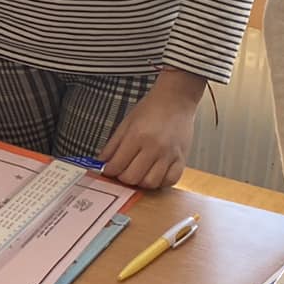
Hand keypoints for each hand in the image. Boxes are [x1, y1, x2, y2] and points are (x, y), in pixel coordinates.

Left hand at [98, 69, 203, 188]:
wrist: (176, 100)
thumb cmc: (150, 109)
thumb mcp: (126, 123)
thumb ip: (112, 145)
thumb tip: (101, 162)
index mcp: (137, 136)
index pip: (117, 165)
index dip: (109, 171)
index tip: (109, 170)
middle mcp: (154, 147)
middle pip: (132, 178)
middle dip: (123, 178)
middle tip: (122, 171)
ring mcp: (169, 154)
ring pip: (151, 183)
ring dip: (141, 182)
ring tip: (138, 173)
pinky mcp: (182, 159)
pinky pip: (170, 181)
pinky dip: (160, 182)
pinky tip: (154, 174)